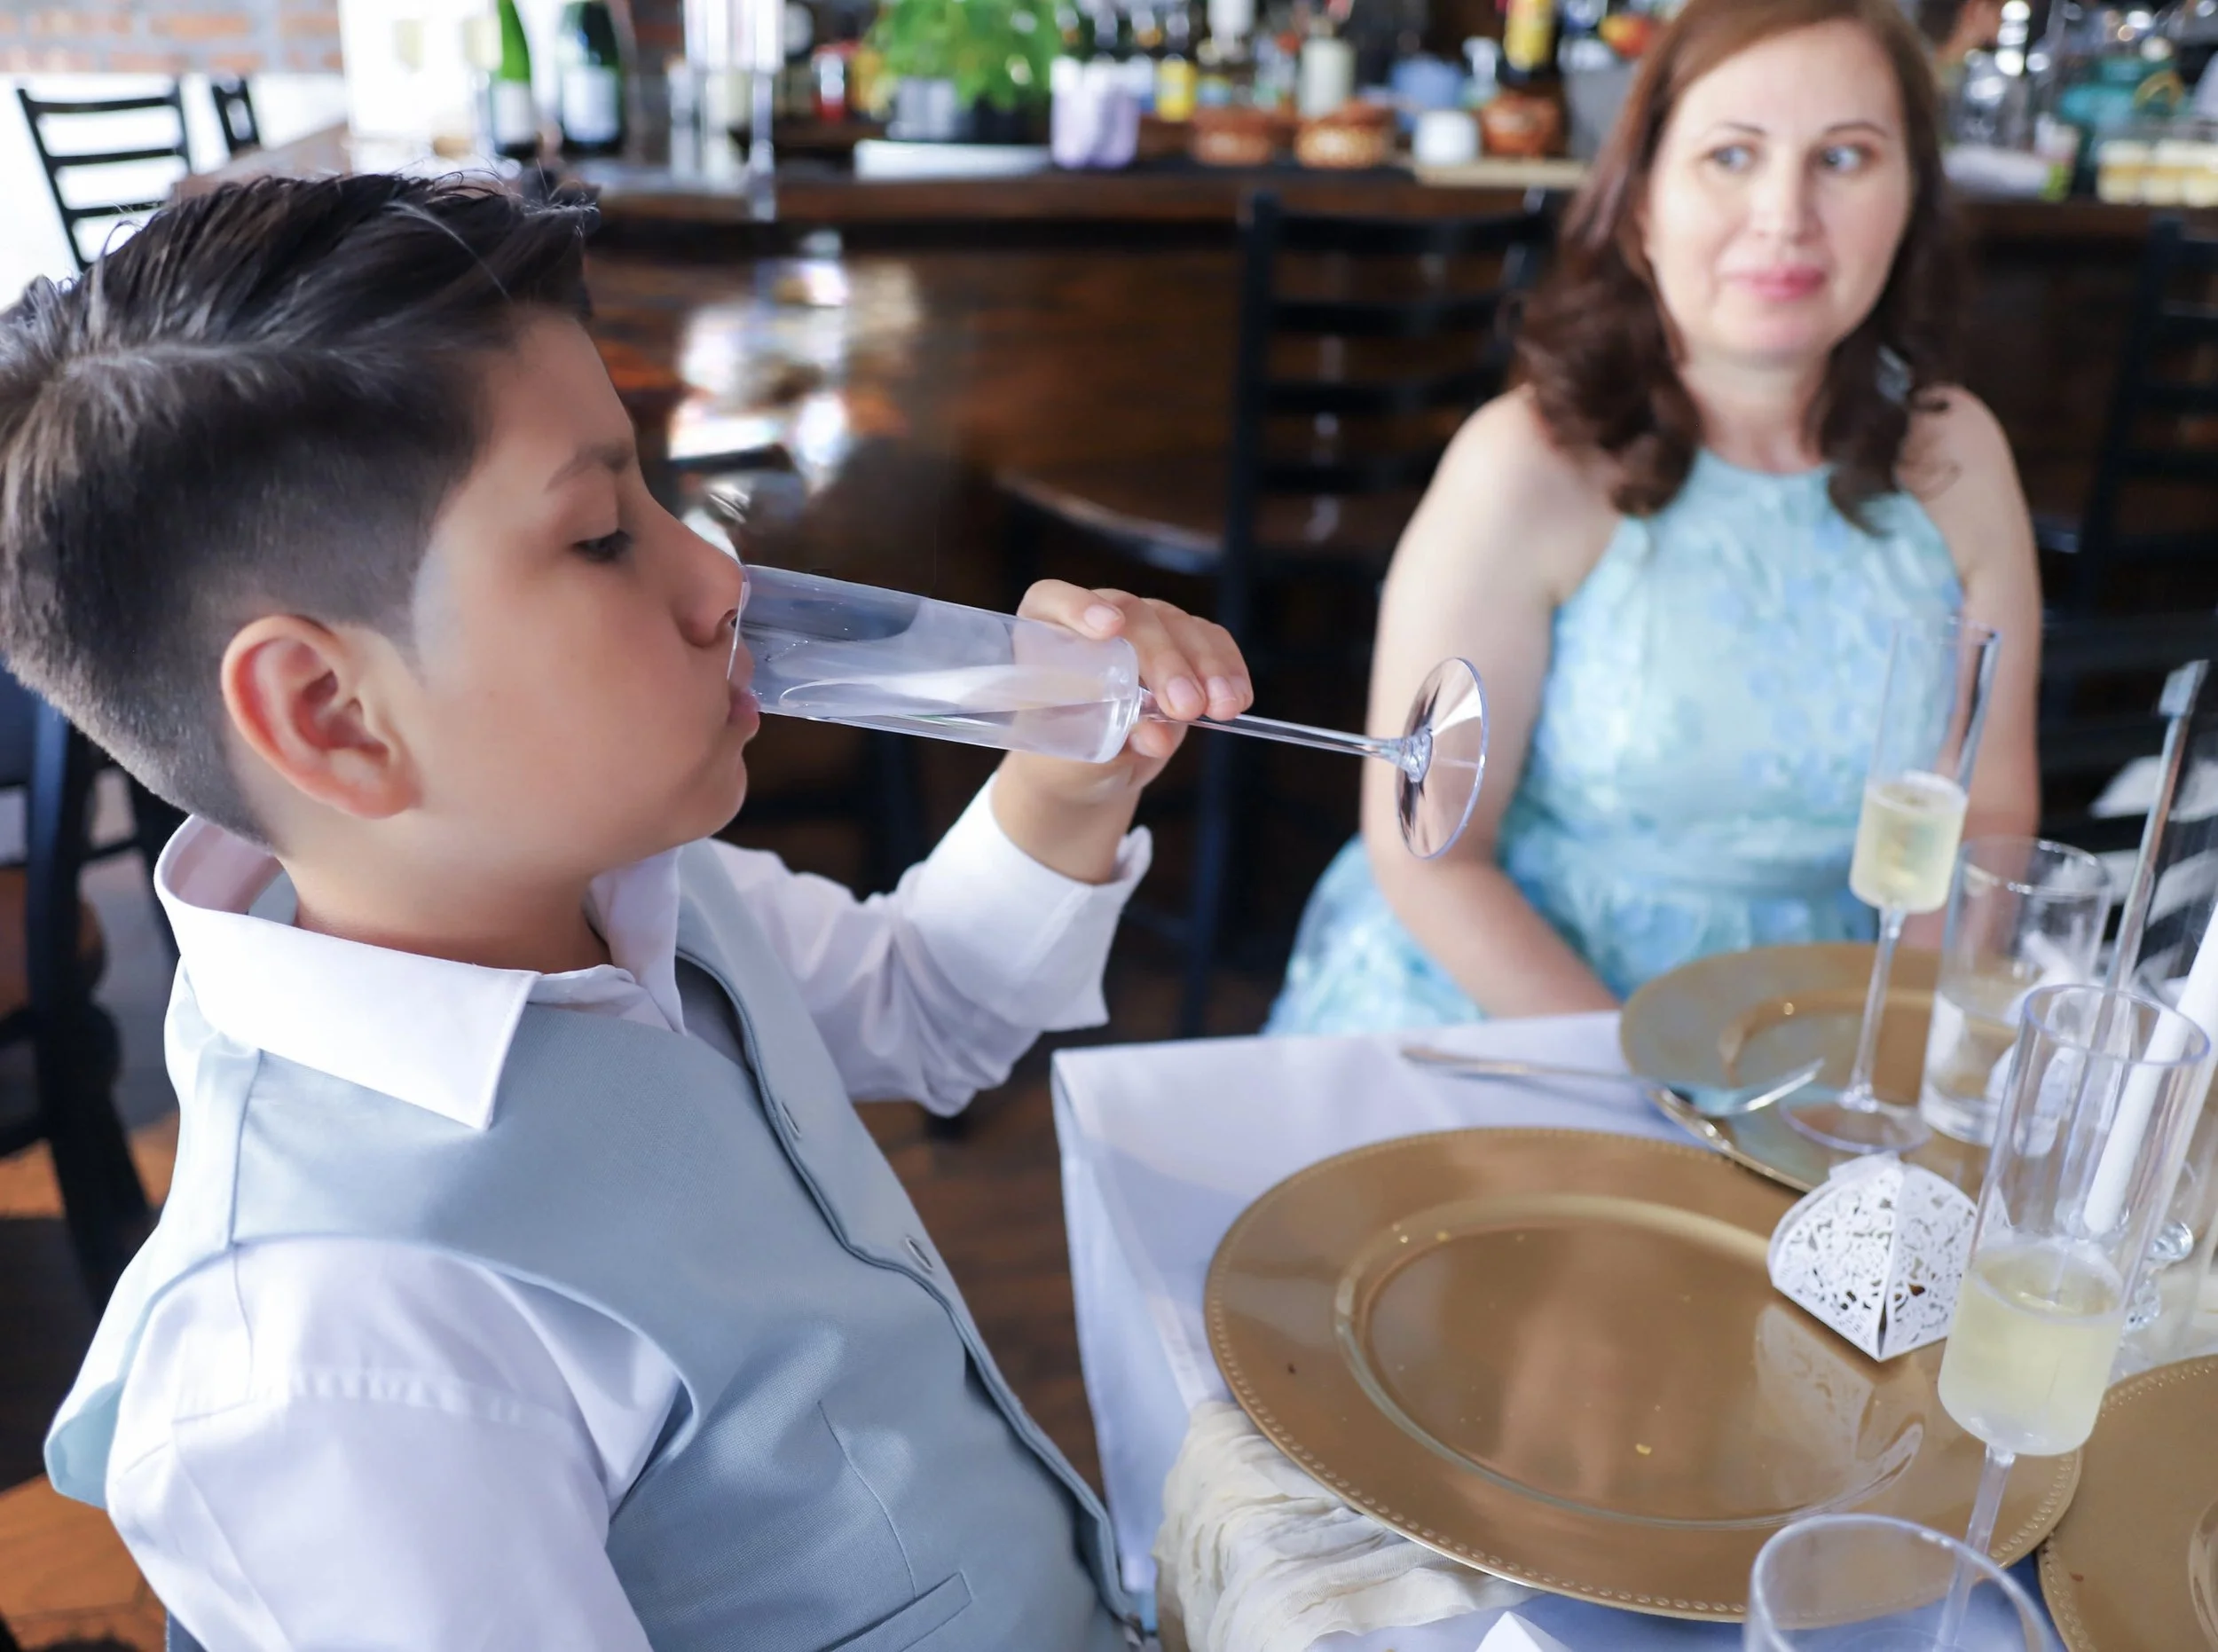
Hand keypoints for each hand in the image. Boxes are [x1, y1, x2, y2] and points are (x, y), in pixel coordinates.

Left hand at [990, 582, 1252, 882]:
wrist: (1091, 770)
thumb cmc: (1064, 759)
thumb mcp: (1072, 763)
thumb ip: (1107, 746)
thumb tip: (1158, 735)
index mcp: (1044, 636)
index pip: (1054, 602)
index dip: (1079, 608)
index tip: (1109, 629)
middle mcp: (1094, 620)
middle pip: (1133, 617)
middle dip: (1164, 660)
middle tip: (1183, 706)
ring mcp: (1143, 627)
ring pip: (1178, 626)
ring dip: (1206, 666)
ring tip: (1221, 709)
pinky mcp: (1181, 644)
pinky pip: (1210, 641)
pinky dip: (1228, 669)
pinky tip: (1238, 700)